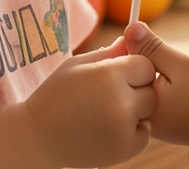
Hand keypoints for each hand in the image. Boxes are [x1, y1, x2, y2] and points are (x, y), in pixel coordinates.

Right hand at [24, 36, 156, 167]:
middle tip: (112, 96)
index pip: (146, 65)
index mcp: (108, 75)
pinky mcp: (125, 149)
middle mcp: (120, 102)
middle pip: (151, 90)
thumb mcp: (76, 65)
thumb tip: (133, 39)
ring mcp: (124, 128)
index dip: (135, 69)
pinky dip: (133, 133)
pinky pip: (144, 135)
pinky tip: (109, 129)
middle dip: (137, 90)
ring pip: (149, 113)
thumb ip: (108, 53)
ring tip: (108, 112)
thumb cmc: (55, 96)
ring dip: (136, 112)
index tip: (120, 75)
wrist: (38, 139)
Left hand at [123, 22, 188, 145]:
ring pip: (145, 88)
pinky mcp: (166, 124)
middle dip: (142, 63)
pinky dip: (163, 87)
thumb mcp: (181, 64)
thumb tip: (130, 29)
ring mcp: (155, 124)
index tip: (140, 36)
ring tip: (177, 73)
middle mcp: (143, 120)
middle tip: (166, 59)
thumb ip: (153, 48)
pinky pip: (156, 99)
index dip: (130, 48)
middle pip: (132, 81)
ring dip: (153, 74)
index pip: (124, 71)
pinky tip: (179, 84)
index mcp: (141, 108)